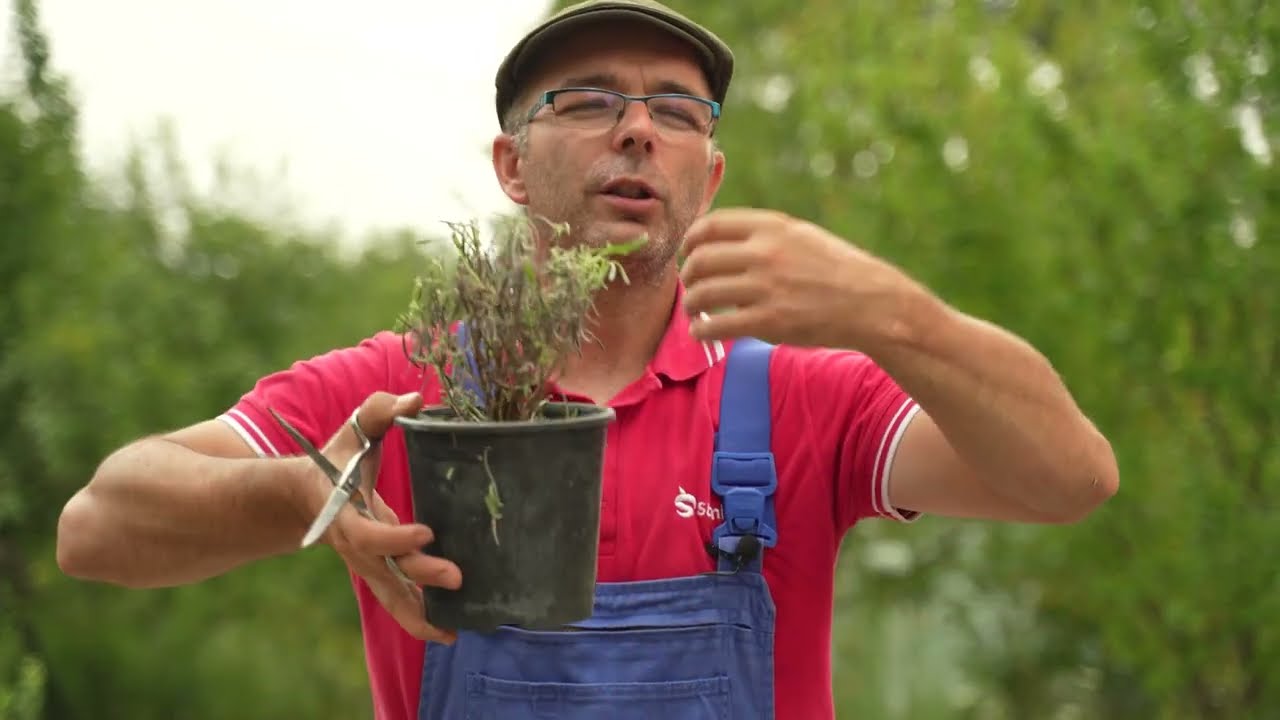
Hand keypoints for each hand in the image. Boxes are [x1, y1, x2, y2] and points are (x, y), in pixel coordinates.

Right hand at [300, 391, 461, 644]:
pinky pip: (398, 603)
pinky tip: (450, 631)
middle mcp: (357, 547)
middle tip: (457, 577)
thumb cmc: (337, 457)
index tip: (426, 532)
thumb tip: (415, 398)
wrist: (306, 494)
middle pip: (386, 571)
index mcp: (346, 515)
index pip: (369, 535)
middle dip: (421, 576)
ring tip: (454, 631)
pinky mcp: (380, 573)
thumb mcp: (353, 430)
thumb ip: (379, 410)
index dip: (395, 537)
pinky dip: (420, 619)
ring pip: (391, 599)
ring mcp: (367, 565)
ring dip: (420, 616)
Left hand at [679, 208, 916, 348]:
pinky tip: (701, 332)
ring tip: (695, 313)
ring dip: (691, 305)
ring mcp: (766, 288)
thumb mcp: (801, 236)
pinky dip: (701, 331)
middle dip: (688, 275)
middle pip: (701, 260)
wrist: (873, 304)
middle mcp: (766, 253)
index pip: (711, 225)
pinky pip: (717, 325)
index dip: (691, 240)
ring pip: (703, 294)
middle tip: (691, 287)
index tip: (688, 252)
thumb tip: (718, 244)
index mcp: (772, 228)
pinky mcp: (769, 322)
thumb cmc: (836, 271)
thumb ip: (763, 236)